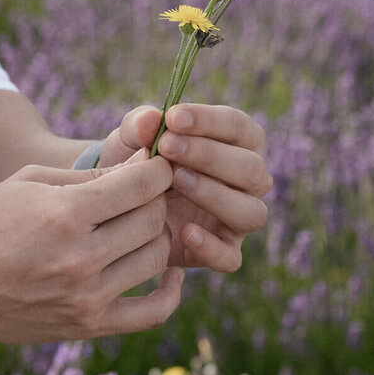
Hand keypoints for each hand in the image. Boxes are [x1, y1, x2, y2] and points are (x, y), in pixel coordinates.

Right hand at [0, 150, 182, 345]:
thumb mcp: (28, 182)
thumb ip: (87, 175)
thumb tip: (140, 166)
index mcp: (64, 214)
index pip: (140, 186)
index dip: (157, 169)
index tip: (156, 164)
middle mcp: (80, 258)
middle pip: (153, 220)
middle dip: (156, 198)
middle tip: (145, 192)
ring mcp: (87, 297)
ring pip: (158, 258)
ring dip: (158, 235)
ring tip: (141, 224)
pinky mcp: (89, 326)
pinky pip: (154, 311)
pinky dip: (171, 290)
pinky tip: (166, 270)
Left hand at [99, 103, 271, 271]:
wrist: (122, 201)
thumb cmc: (138, 159)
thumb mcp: (131, 138)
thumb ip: (139, 126)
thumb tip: (151, 119)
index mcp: (235, 144)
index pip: (240, 128)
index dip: (210, 121)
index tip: (173, 118)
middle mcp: (246, 182)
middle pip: (251, 169)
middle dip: (209, 155)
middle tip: (167, 147)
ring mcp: (237, 219)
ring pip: (251, 212)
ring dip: (215, 195)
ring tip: (176, 181)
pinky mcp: (223, 251)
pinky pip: (230, 257)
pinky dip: (210, 246)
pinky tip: (183, 231)